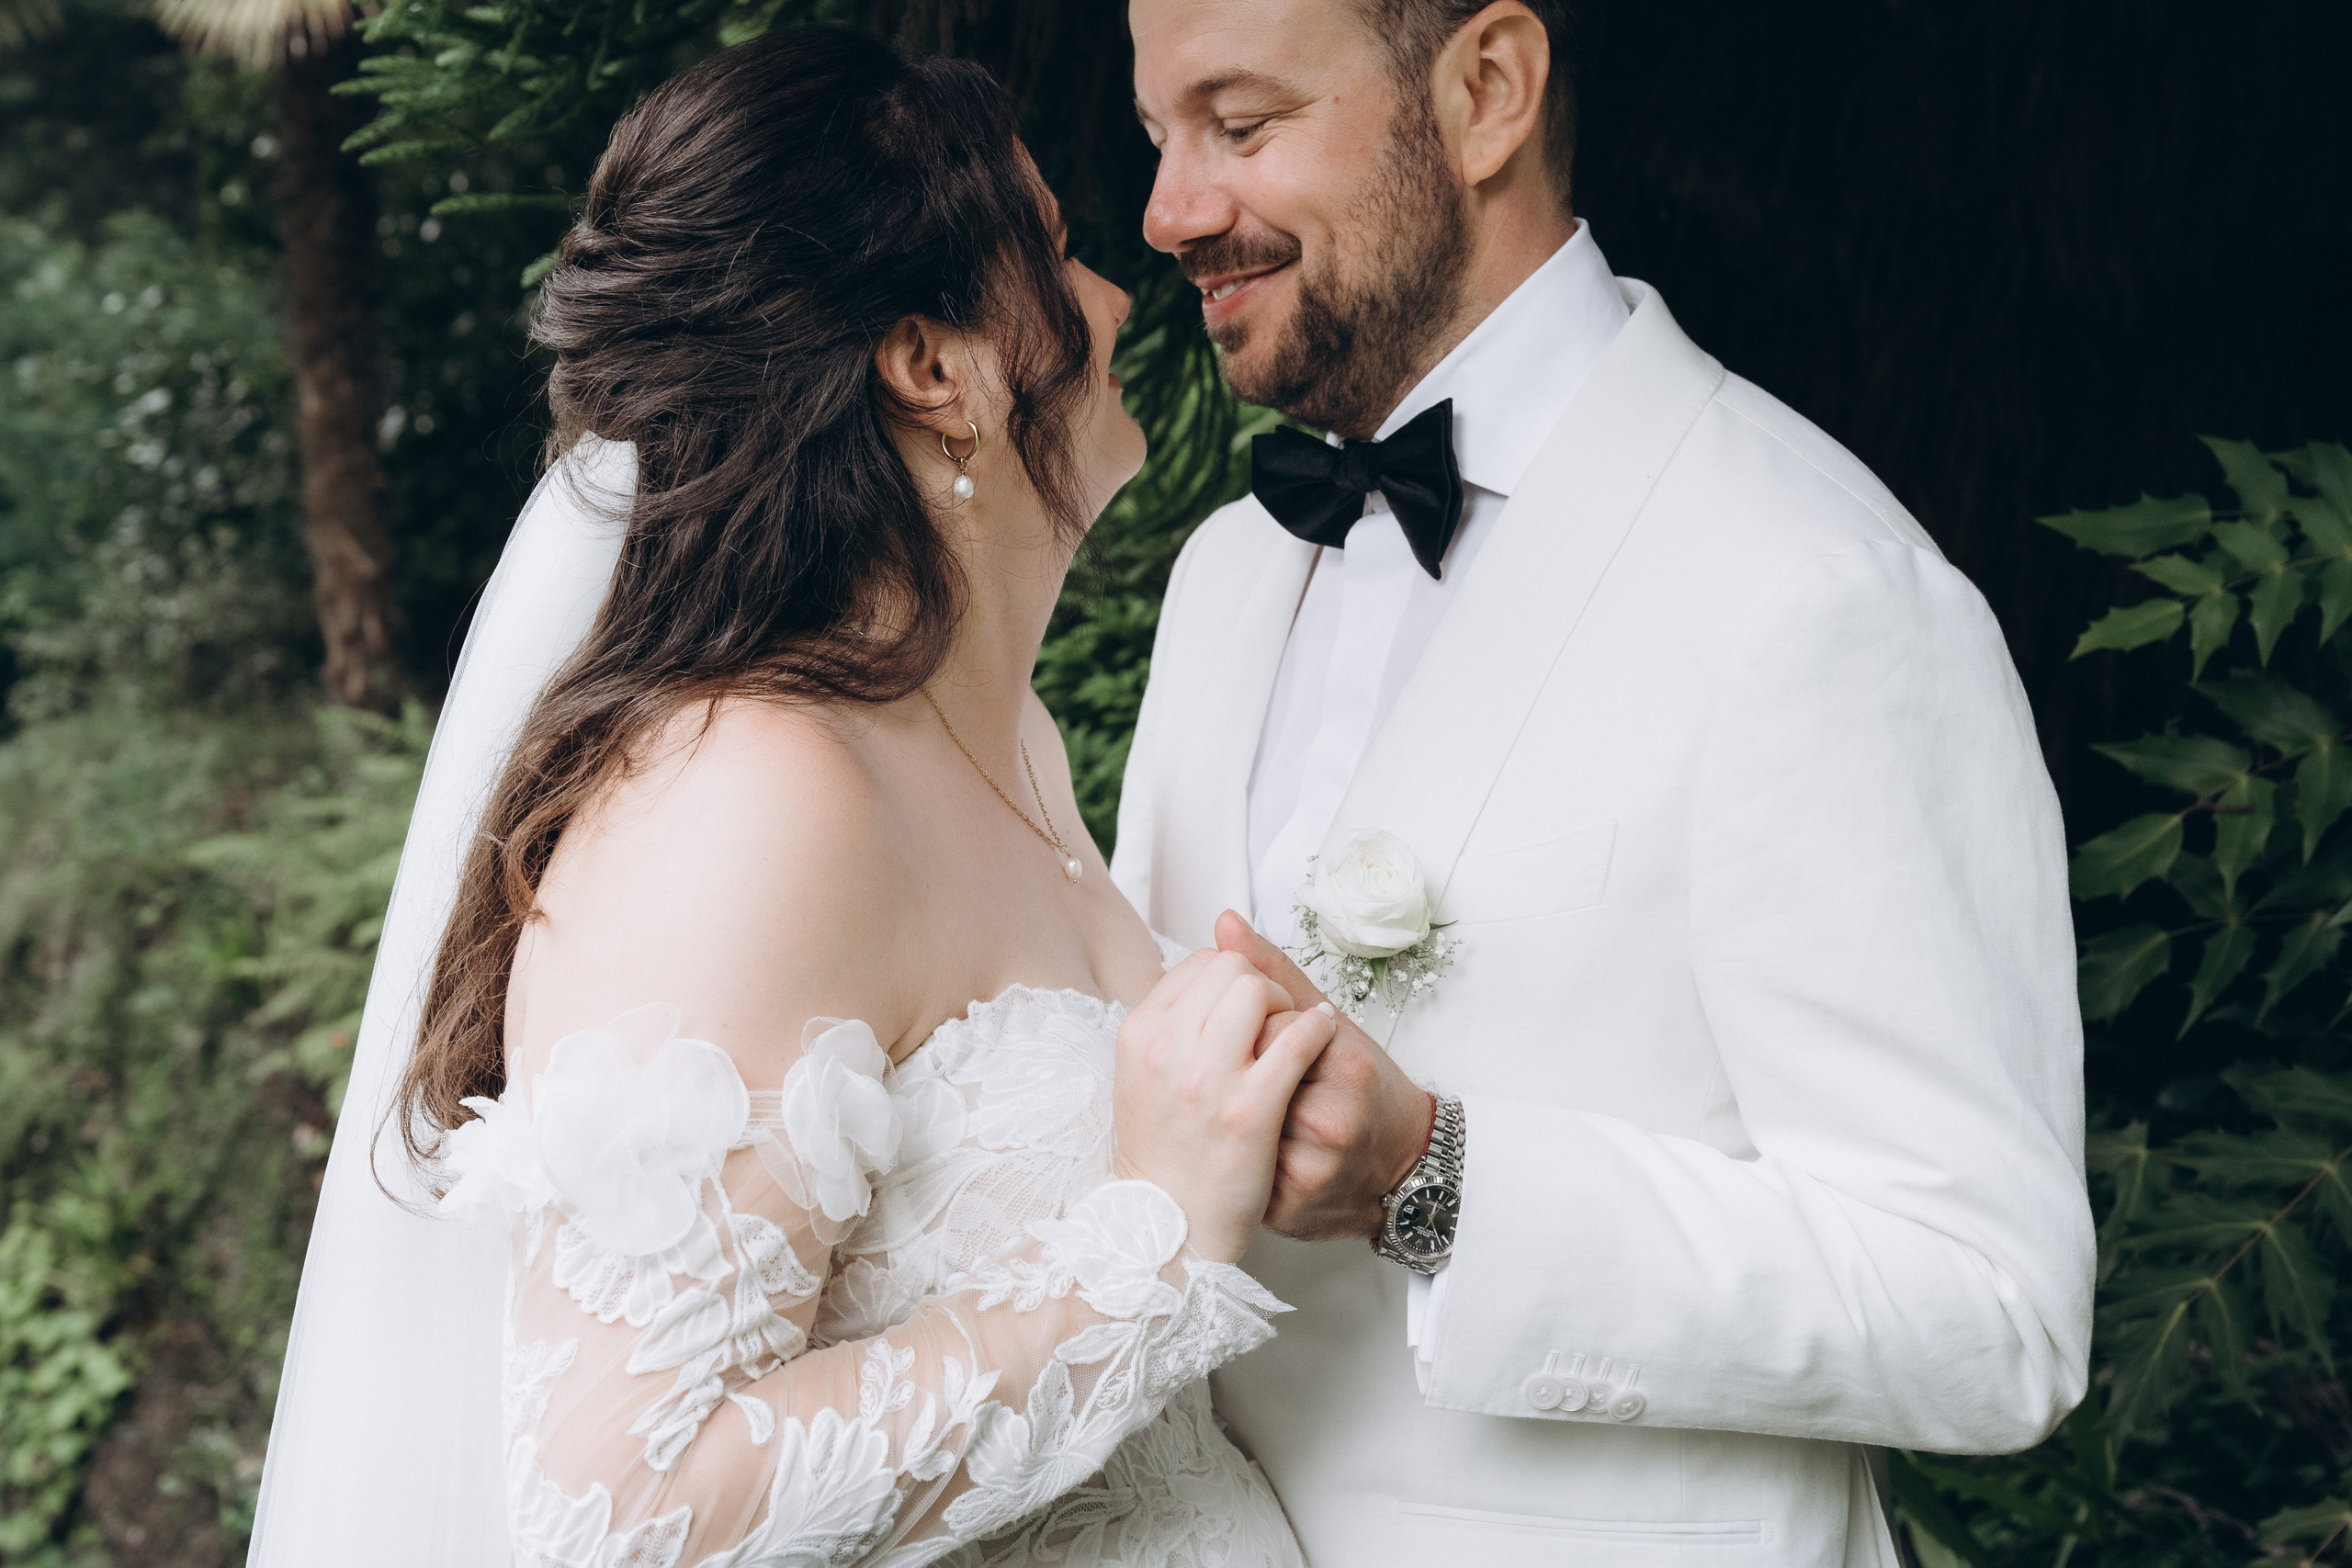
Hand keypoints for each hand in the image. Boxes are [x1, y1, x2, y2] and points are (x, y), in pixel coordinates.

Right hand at [1113, 948, 1339, 1262]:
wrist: (1170, 1223)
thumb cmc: (1165, 1148)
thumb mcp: (1150, 1071)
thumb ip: (1177, 1009)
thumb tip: (1215, 929)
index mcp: (1139, 1035)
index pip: (1198, 964)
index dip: (1232, 977)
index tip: (1246, 1008)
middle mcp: (1166, 1049)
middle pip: (1230, 970)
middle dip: (1261, 986)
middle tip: (1274, 1020)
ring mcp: (1207, 1079)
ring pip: (1257, 992)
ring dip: (1286, 1004)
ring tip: (1295, 1032)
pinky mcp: (1249, 1109)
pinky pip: (1295, 1039)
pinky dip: (1317, 1028)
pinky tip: (1322, 1037)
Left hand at [1216, 911, 1432, 1241]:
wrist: (1405, 1169)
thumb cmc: (1365, 1089)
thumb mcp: (1333, 1024)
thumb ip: (1275, 973)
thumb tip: (1225, 923)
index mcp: (1343, 1068)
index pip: (1266, 1032)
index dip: (1260, 1035)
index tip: (1272, 1043)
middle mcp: (1330, 1122)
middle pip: (1248, 1080)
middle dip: (1245, 1075)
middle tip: (1260, 1079)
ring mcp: (1310, 1172)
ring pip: (1237, 1127)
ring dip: (1236, 1114)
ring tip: (1256, 1111)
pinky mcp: (1288, 1210)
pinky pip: (1239, 1172)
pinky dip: (1237, 1155)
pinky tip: (1249, 1145)